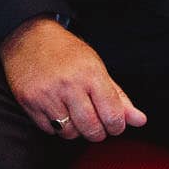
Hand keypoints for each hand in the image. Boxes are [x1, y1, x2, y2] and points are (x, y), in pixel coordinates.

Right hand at [0, 17, 146, 141]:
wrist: (28, 36)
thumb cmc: (66, 51)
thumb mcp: (96, 67)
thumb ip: (118, 97)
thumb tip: (140, 120)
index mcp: (91, 74)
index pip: (113, 117)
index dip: (116, 126)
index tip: (113, 122)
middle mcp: (69, 85)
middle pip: (92, 129)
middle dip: (97, 132)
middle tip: (95, 121)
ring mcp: (47, 94)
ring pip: (69, 133)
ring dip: (75, 129)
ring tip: (73, 113)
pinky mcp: (29, 101)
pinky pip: (49, 130)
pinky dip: (55, 126)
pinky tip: (56, 109)